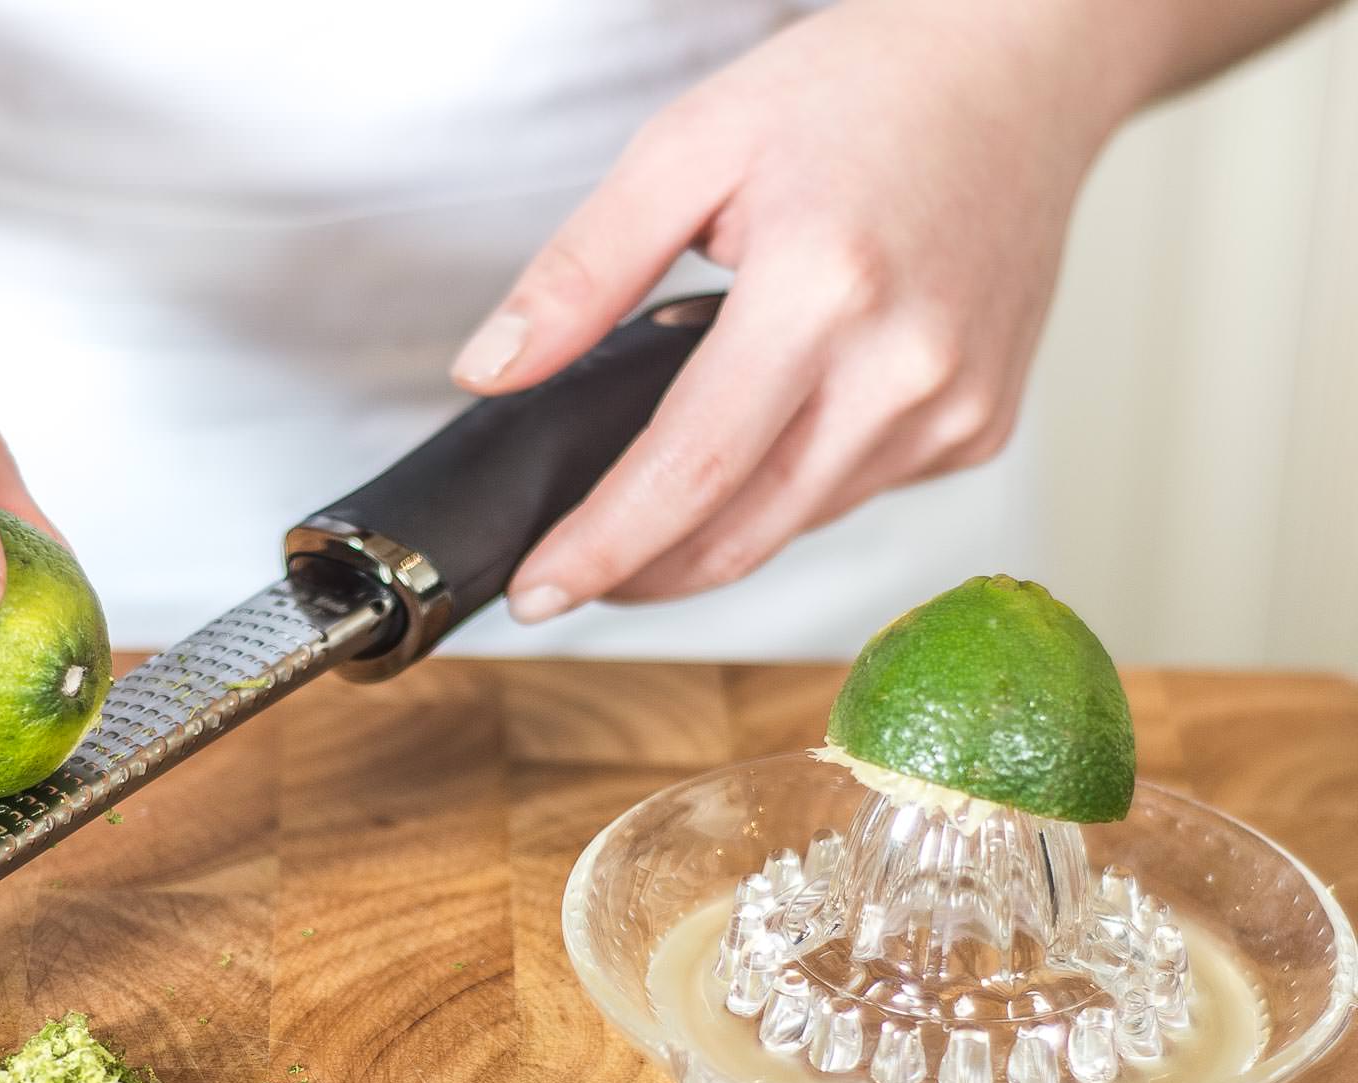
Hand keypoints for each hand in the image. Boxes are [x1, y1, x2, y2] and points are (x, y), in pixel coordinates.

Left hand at [452, 0, 1130, 620]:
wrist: (1019, 65)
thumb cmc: (862, 89)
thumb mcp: (689, 148)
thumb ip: (580, 272)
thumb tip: (490, 371)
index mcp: (823, 290)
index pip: (689, 472)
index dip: (603, 548)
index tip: (539, 591)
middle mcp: (903, 368)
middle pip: (743, 533)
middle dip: (643, 574)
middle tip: (569, 577)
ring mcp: (956, 409)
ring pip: (795, 525)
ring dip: (710, 535)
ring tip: (649, 503)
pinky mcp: (983, 427)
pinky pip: (854, 493)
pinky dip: (789, 490)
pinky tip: (766, 437)